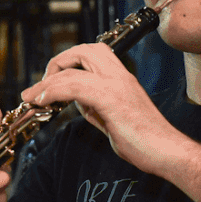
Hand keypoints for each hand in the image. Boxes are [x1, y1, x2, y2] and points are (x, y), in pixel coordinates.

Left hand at [22, 44, 183, 174]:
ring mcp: (117, 85)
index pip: (93, 54)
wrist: (167, 152)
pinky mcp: (111, 99)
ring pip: (77, 64)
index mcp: (122, 79)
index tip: (52, 83)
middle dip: (58, 62)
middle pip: (84, 49)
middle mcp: (120, 76)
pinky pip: (76, 85)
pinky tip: (44, 101)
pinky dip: (54, 90)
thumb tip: (77, 102)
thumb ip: (95, 108)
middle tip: (43, 85)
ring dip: (49, 79)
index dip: (69, 63)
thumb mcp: (114, 119)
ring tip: (33, 96)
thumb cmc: (145, 142)